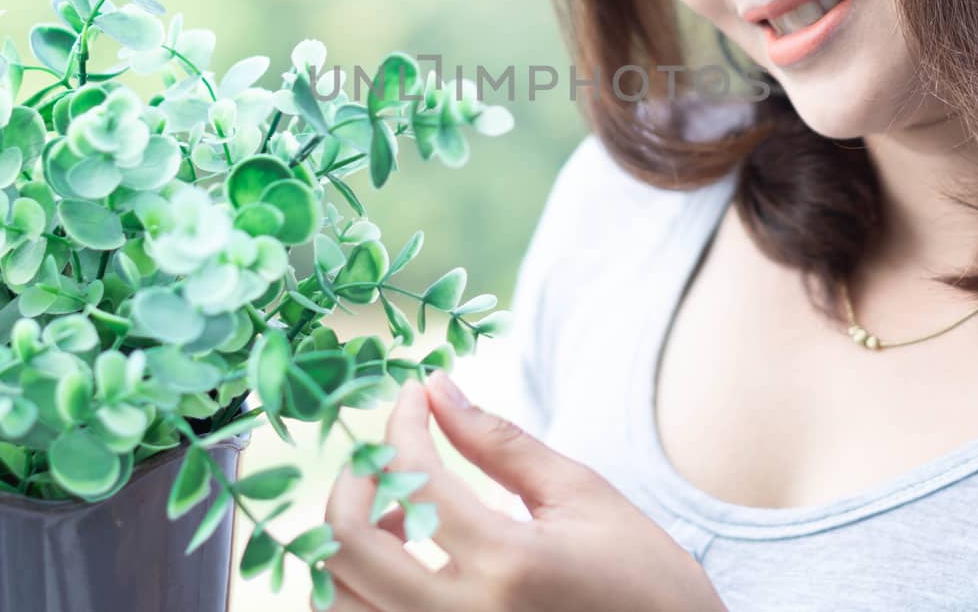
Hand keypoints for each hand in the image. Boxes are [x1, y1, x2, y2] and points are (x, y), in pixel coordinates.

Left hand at [318, 370, 727, 611]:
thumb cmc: (641, 579)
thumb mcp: (581, 496)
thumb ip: (501, 443)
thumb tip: (438, 387)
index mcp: (508, 564)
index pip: (412, 477)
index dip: (401, 423)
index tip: (414, 399)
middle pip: (346, 542)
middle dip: (354, 479)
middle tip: (386, 453)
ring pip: (336, 598)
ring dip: (350, 541)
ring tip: (402, 515)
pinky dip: (360, 587)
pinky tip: (406, 561)